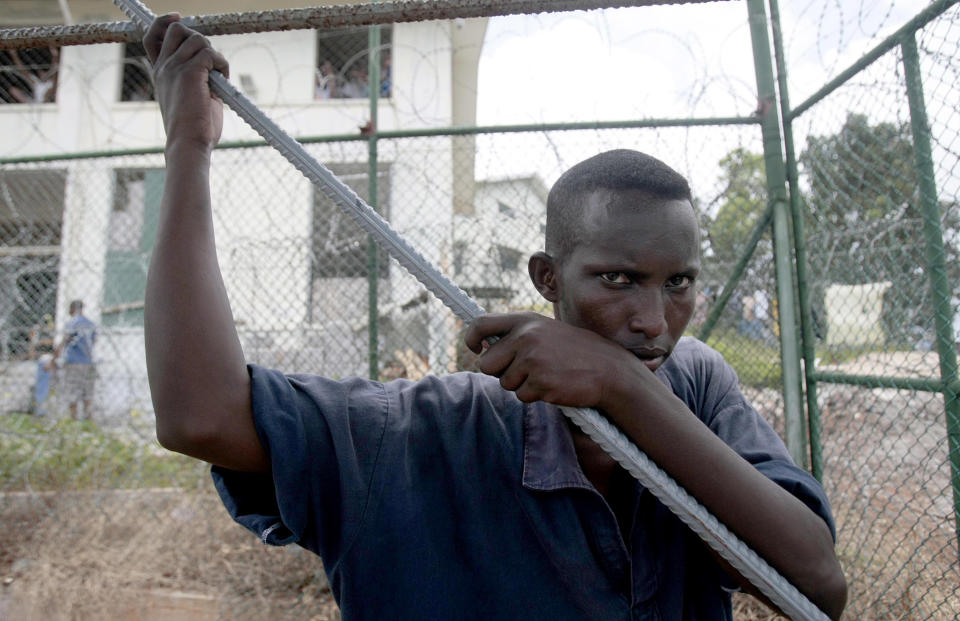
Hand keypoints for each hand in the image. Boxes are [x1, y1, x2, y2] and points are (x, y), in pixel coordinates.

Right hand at [143, 14, 227, 150]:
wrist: (189, 144)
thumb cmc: (193, 129)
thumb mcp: (191, 97)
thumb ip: (196, 77)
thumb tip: (214, 65)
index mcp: (160, 73)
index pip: (153, 36)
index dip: (164, 22)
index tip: (177, 18)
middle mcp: (164, 67)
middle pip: (176, 29)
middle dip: (198, 38)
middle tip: (210, 63)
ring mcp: (174, 68)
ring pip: (198, 39)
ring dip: (214, 55)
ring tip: (219, 78)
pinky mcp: (190, 72)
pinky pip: (212, 54)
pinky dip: (222, 65)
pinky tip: (223, 83)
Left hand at [464, 312, 642, 408]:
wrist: (609, 369)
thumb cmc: (575, 351)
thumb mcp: (546, 331)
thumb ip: (518, 336)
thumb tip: (484, 351)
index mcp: (525, 321)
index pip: (481, 323)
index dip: (471, 337)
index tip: (474, 348)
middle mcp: (525, 337)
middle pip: (487, 364)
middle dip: (501, 372)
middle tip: (525, 371)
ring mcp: (532, 360)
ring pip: (505, 383)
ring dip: (521, 385)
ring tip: (546, 375)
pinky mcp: (540, 383)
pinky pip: (522, 396)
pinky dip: (535, 395)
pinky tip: (554, 384)